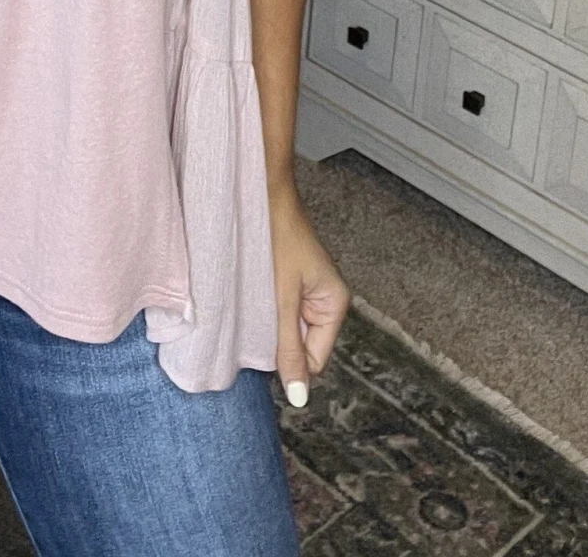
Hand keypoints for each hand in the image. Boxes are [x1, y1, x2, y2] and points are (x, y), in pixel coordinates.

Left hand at [267, 179, 349, 406]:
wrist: (261, 191)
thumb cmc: (276, 236)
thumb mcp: (281, 299)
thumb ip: (289, 348)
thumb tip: (299, 396)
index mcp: (335, 305)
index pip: (315, 360)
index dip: (288, 360)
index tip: (261, 344)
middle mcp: (326, 299)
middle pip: (301, 345)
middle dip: (277, 339)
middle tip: (256, 317)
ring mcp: (308, 290)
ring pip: (287, 328)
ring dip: (268, 322)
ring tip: (254, 301)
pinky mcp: (291, 280)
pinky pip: (279, 309)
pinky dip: (264, 308)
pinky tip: (252, 294)